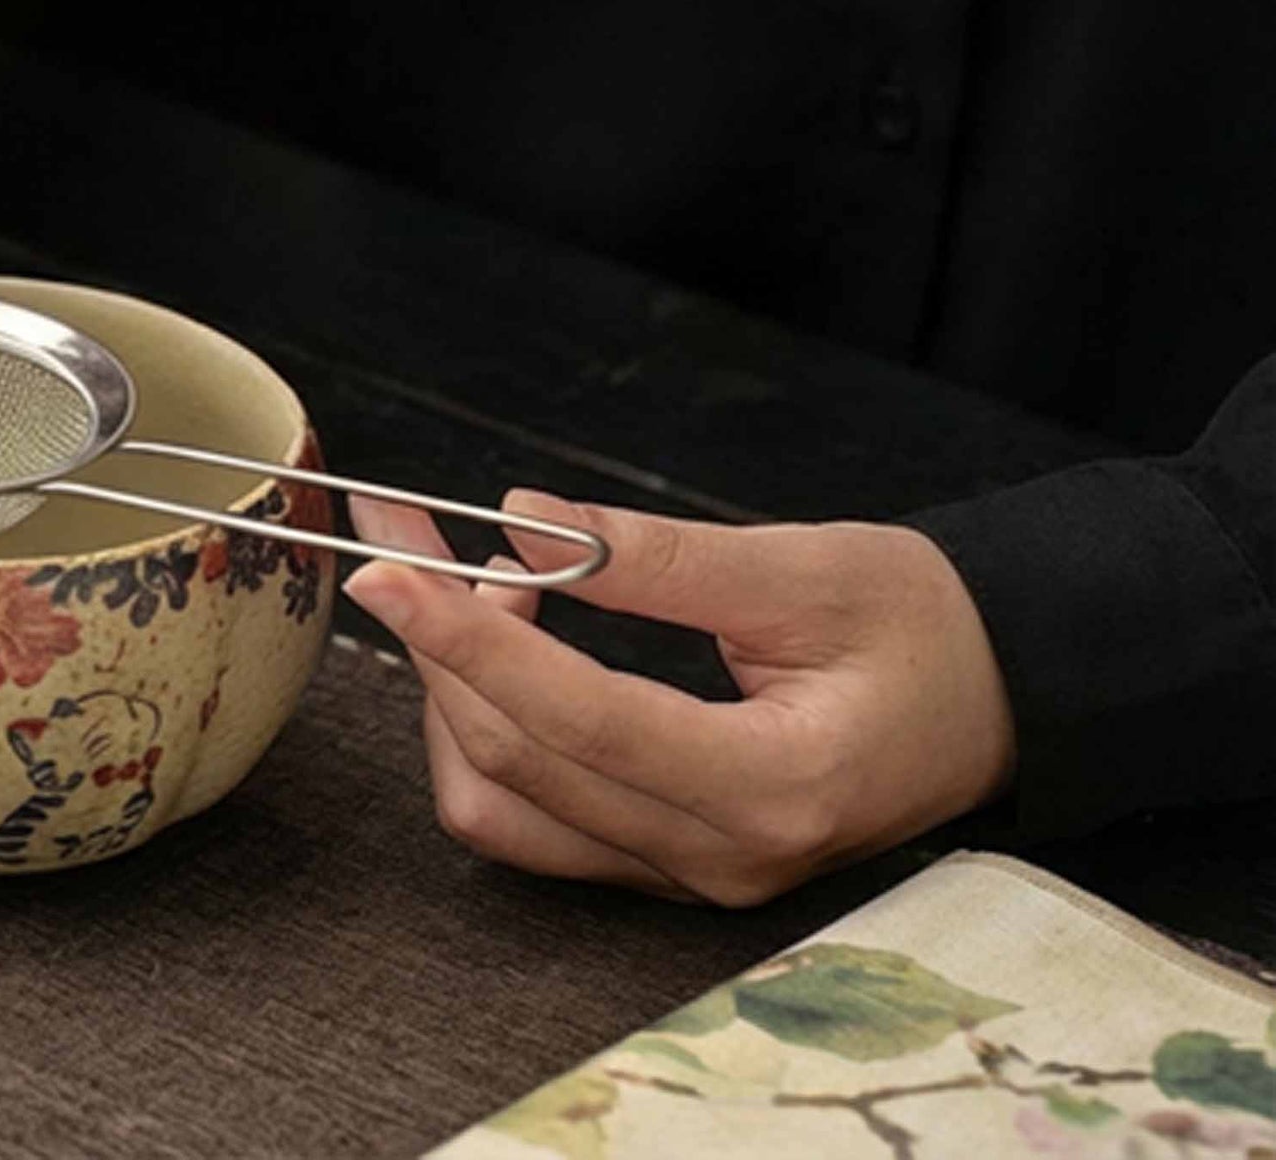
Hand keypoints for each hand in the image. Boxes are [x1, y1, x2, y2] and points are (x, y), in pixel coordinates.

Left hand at [342, 490, 1015, 905]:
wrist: (1006, 696)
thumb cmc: (931, 629)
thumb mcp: (810, 568)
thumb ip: (659, 557)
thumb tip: (526, 519)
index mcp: (775, 788)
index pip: (578, 720)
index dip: (467, 639)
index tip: (387, 569)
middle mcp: (723, 856)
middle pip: (518, 761)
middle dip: (441, 641)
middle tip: (408, 534)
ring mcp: (691, 874)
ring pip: (503, 807)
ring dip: (454, 690)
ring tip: (461, 581)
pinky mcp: (666, 864)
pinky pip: (532, 821)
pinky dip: (488, 730)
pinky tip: (496, 645)